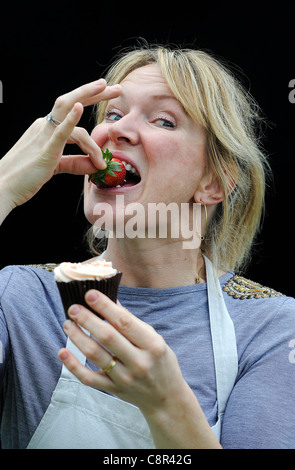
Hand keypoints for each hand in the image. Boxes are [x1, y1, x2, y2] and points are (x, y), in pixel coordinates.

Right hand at [0, 79, 120, 208]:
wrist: (3, 187)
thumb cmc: (26, 177)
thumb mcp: (55, 167)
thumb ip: (76, 163)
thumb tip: (97, 165)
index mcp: (45, 129)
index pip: (71, 111)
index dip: (89, 100)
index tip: (106, 92)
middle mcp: (44, 126)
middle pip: (71, 101)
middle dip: (94, 92)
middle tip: (117, 87)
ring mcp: (44, 135)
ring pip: (68, 109)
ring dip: (90, 97)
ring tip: (113, 93)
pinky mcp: (45, 150)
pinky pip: (60, 132)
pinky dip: (71, 119)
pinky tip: (80, 107)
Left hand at [58, 290, 220, 447]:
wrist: (166, 397)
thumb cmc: (160, 362)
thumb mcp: (154, 338)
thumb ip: (131, 321)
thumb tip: (109, 299)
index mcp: (152, 345)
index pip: (124, 321)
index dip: (105, 306)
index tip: (90, 294)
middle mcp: (138, 362)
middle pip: (107, 337)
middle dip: (87, 319)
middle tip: (73, 308)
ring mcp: (125, 378)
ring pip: (95, 355)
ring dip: (78, 337)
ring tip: (68, 324)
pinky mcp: (113, 390)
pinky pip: (89, 378)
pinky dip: (73, 365)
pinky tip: (63, 352)